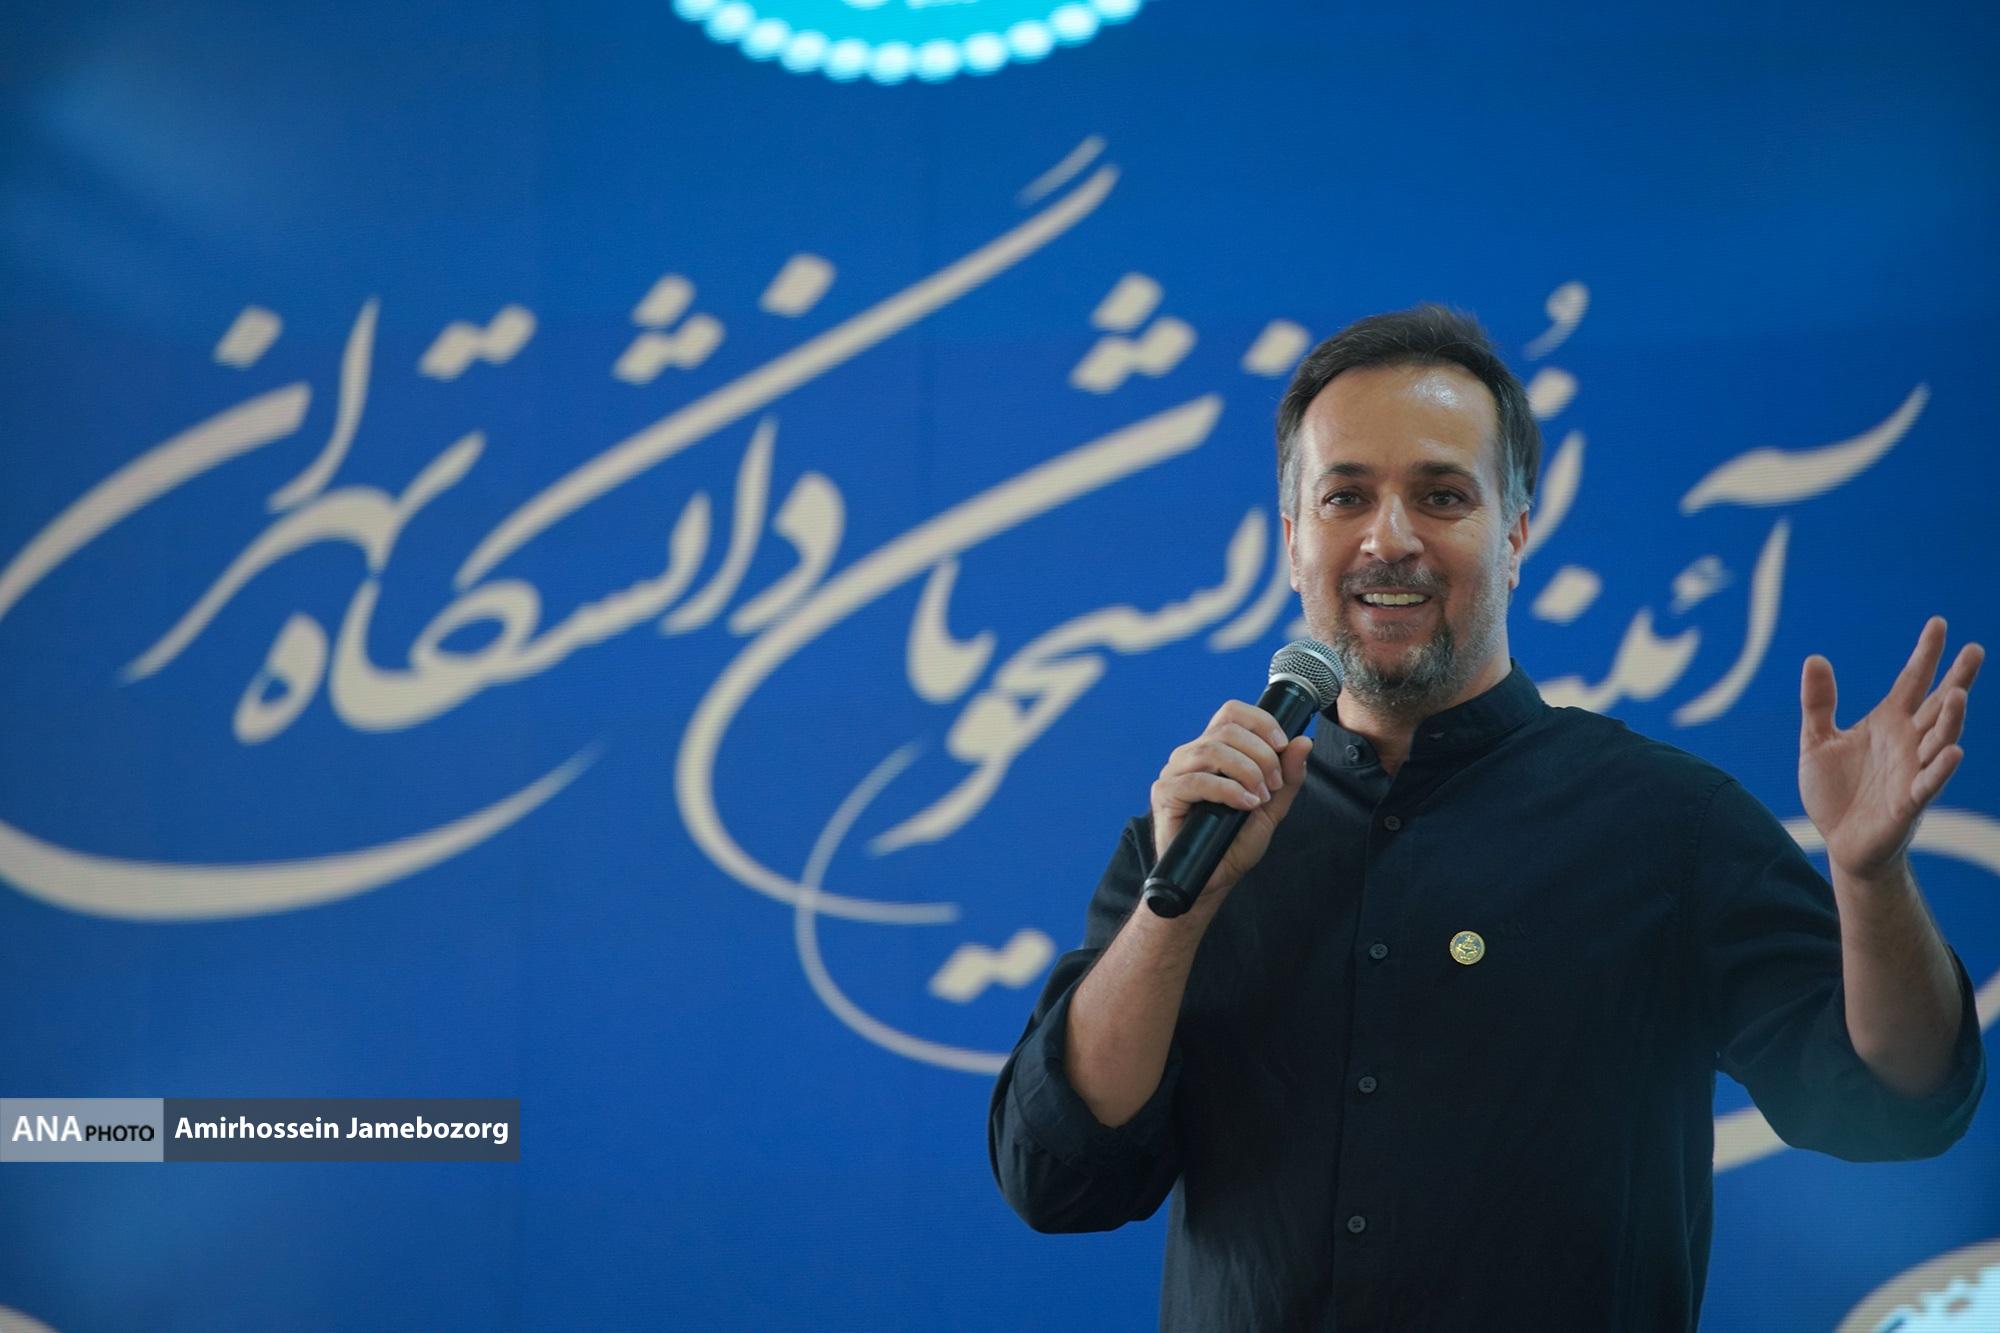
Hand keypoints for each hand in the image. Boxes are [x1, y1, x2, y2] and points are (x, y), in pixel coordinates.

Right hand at [1150, 700, 1312, 905]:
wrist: (1213, 879)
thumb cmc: (1235, 843)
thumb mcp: (1272, 807)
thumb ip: (1287, 776)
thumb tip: (1303, 741)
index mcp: (1213, 750)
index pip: (1232, 712)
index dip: (1261, 721)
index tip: (1283, 745)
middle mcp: (1191, 755)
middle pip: (1227, 729)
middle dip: (1261, 754)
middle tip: (1273, 785)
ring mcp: (1175, 772)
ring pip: (1212, 750)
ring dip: (1247, 770)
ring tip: (1260, 797)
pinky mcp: (1165, 794)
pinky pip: (1196, 780)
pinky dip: (1228, 790)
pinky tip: (1245, 804)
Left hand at [1799, 616, 1982, 879]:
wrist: (1839, 843)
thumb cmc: (1834, 793)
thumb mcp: (1817, 741)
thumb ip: (1818, 703)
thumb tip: (1814, 658)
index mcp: (1888, 723)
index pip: (1912, 682)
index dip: (1925, 655)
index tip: (1939, 624)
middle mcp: (1907, 743)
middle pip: (1937, 706)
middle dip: (1956, 680)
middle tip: (1975, 650)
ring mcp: (1912, 771)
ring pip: (1938, 740)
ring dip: (1950, 719)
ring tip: (1957, 694)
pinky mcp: (1908, 803)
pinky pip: (1928, 783)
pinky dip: (1940, 768)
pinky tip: (1952, 750)